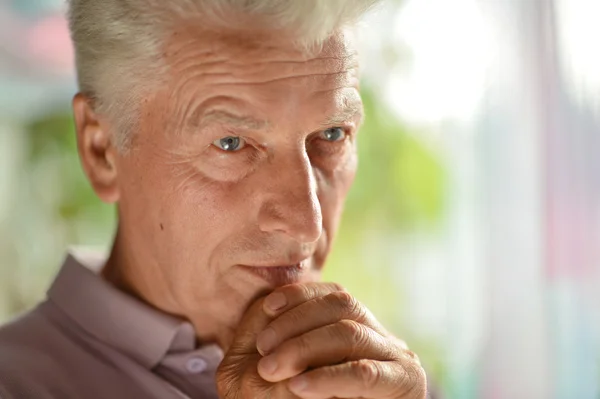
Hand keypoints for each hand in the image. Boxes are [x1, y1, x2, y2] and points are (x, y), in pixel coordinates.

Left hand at [216, 283, 426, 398]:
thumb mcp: (296, 367)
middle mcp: (382, 335)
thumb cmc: (307, 398)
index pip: (333, 292)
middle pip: (342, 304)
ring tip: (270, 368)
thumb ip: (287, 338)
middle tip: (262, 347)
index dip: (300, 294)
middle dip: (296, 320)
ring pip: (350, 333)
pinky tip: (299, 386)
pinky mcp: (405, 383)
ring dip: (304, 347)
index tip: (268, 307)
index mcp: (360, 326)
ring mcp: (397, 357)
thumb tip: (268, 307)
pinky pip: (364, 373)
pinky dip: (328, 377)